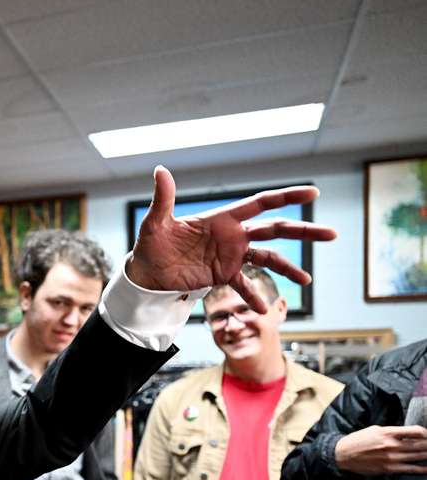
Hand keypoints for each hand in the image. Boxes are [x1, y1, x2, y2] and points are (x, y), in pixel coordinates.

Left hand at [128, 166, 336, 312]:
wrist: (146, 272)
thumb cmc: (151, 244)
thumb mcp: (156, 223)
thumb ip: (163, 199)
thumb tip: (160, 170)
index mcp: (222, 218)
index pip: (261, 203)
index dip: (287, 197)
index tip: (313, 193)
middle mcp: (233, 235)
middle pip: (276, 229)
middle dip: (303, 231)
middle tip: (332, 233)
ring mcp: (231, 256)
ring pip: (268, 258)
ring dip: (288, 268)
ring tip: (307, 280)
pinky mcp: (223, 275)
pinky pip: (245, 285)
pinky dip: (254, 295)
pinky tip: (264, 310)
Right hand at [334, 425, 426, 474]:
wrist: (343, 455)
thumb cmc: (358, 441)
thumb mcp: (374, 429)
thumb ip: (392, 432)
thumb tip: (407, 435)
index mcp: (388, 432)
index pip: (416, 431)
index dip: (425, 433)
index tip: (426, 435)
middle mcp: (392, 445)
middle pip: (420, 444)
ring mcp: (392, 458)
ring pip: (418, 456)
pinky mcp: (389, 469)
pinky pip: (411, 469)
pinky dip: (422, 469)